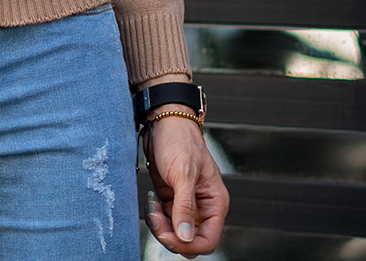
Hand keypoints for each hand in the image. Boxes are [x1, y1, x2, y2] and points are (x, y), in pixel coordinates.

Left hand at [143, 114, 228, 255]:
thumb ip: (185, 207)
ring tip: (152, 204)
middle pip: (189, 240)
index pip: (208, 240)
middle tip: (156, 216)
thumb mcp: (183, 173)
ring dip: (160, 225)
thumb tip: (186, 237)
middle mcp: (203, 206)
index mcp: (214, 202)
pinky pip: (165, 220)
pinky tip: (151, 199)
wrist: (163, 121)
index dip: (189, 244)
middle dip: (171, 234)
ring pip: (175, 233)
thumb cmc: (179, 140)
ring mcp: (186, 204)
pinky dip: (156, 216)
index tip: (169, 236)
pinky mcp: (171, 199)